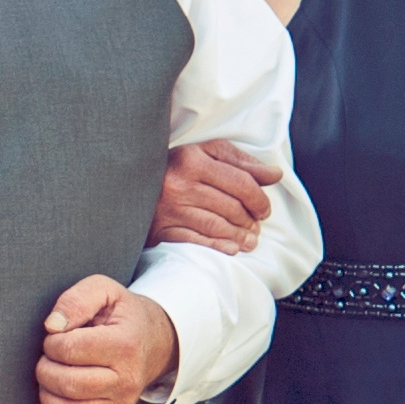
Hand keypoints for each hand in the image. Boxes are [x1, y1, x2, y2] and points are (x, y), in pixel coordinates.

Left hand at [34, 276, 176, 403]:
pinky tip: (57, 397)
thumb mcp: (104, 291)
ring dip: (47, 393)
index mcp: (124, 345)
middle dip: (45, 368)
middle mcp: (126, 379)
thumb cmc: (121, 315)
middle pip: (67, 383)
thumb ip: (76, 299)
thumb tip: (52, 325)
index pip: (70, 350)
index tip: (57, 337)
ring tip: (52, 375)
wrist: (153, 341)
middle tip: (51, 357)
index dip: (52, 342)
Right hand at [149, 138, 278, 253]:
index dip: (259, 199)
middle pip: (231, 206)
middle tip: (257, 227)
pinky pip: (195, 241)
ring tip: (250, 240)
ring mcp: (168, 209)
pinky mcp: (160, 229)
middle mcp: (179, 183)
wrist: (129, 185)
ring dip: (239, 236)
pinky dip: (218, 247)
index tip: (264, 209)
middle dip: (250, 220)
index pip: (241, 182)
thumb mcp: (205, 154)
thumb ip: (241, 163)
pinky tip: (232, 249)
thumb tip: (275, 175)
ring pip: (217, 226)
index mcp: (192, 159)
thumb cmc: (174, 167)